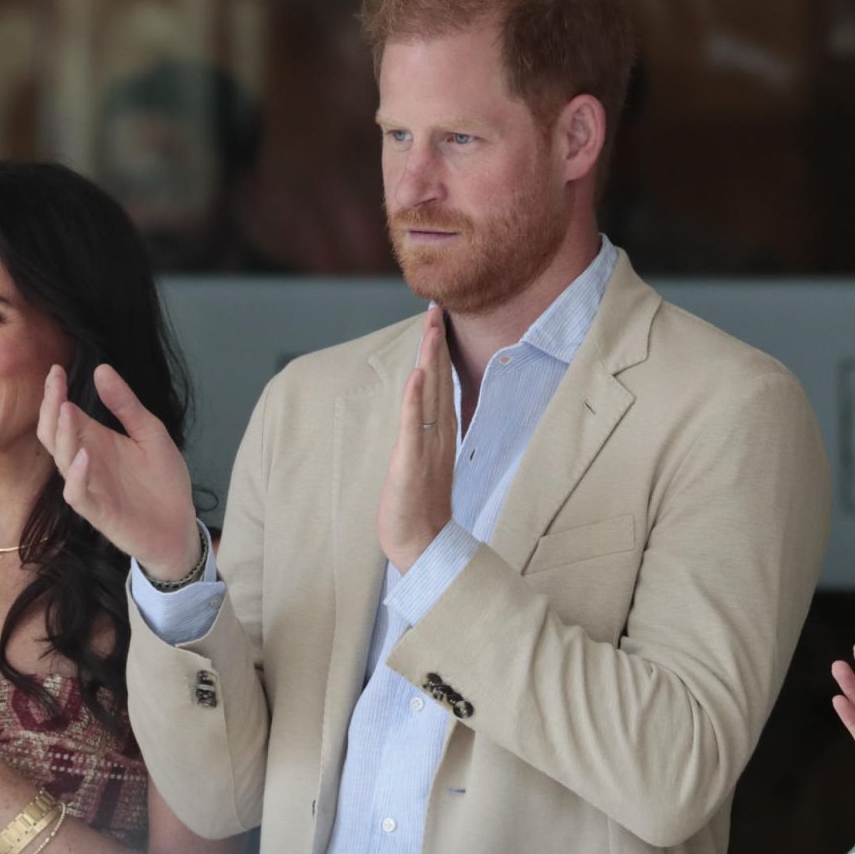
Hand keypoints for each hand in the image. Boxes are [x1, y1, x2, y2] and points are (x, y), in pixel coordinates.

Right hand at [37, 363, 198, 579]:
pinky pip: (77, 495)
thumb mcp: (150, 432)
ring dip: (63, 436)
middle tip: (56, 383)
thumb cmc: (163, 480)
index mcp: (95, 441)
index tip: (56, 369)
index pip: (65, 414)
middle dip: (51, 408)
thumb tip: (102, 369)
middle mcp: (85, 461)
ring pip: (61, 460)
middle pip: (53, 434)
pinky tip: (84, 457)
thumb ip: (126, 405)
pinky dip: (76, 477)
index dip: (56, 393)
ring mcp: (89, 486)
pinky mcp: (98, 512)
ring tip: (67, 410)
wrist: (180, 525)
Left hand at [377, 306, 456, 571]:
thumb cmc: (420, 507)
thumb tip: (422, 412)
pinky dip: (415, 399)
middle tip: (437, 308)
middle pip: (439, 380)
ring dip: (429, 359)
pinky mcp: (413, 462)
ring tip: (430, 327)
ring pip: (431, 395)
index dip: (438, 351)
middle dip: (436, 343)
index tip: (437, 320)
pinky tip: (416, 374)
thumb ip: (425, 435)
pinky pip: (414, 426)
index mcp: (441, 433)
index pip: (441, 383)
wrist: (422, 545)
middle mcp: (439, 434)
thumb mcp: (423, 462)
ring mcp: (427, 447)